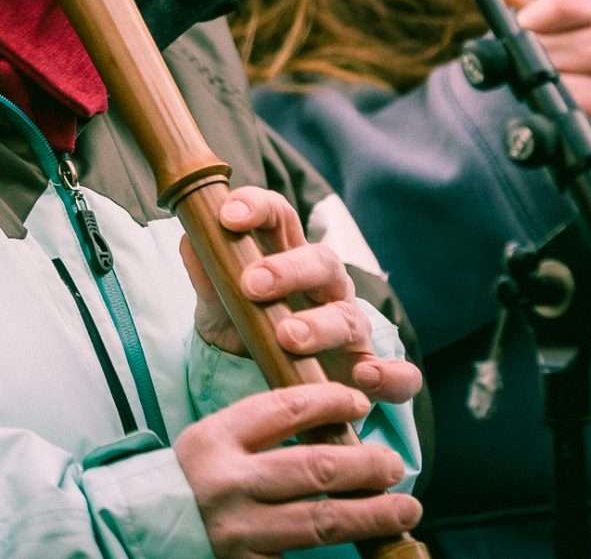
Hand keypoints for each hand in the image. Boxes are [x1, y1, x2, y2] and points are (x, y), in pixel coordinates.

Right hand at [174, 382, 421, 558]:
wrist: (139, 531)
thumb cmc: (189, 480)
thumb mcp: (213, 441)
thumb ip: (261, 431)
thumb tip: (335, 423)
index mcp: (217, 439)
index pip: (286, 408)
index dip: (332, 402)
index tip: (360, 403)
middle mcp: (228, 483)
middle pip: (314, 466)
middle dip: (366, 465)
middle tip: (395, 465)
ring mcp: (238, 530)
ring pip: (321, 519)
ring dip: (372, 513)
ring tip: (406, 508)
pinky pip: (302, 558)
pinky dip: (339, 553)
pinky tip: (369, 546)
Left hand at [180, 187, 422, 404]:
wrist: (268, 381)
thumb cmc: (248, 327)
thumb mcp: (220, 303)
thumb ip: (208, 274)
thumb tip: (192, 239)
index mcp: (288, 257)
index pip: (279, 217)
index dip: (257, 208)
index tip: (228, 215)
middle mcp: (325, 287)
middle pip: (320, 261)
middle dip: (289, 270)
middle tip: (253, 284)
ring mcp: (351, 328)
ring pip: (350, 317)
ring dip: (321, 325)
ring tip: (288, 336)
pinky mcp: (369, 371)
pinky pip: (399, 374)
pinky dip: (390, 375)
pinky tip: (365, 379)